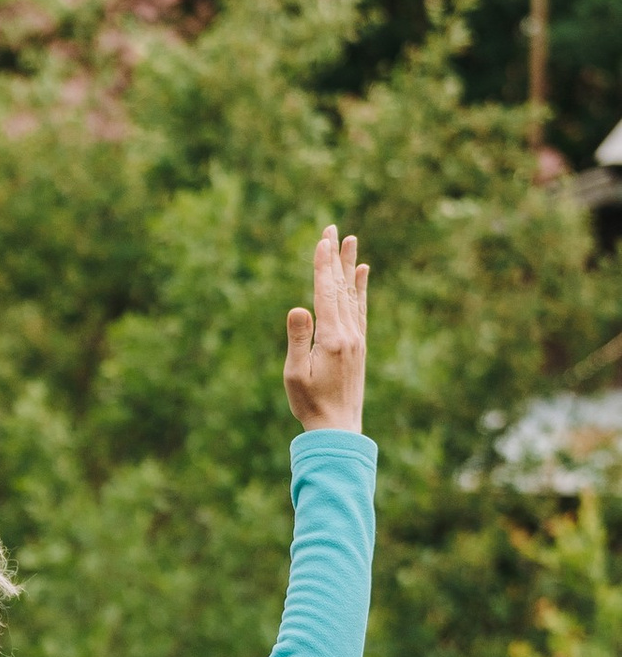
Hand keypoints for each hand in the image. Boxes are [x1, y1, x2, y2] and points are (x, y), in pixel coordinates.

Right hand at [284, 226, 368, 432]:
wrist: (339, 428)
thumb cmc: (310, 404)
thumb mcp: (294, 373)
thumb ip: (298, 338)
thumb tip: (298, 307)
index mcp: (332, 338)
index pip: (326, 293)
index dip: (323, 265)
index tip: (323, 240)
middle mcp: (349, 333)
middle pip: (341, 287)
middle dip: (336, 257)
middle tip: (335, 228)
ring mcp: (357, 338)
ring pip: (352, 294)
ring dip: (350, 266)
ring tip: (351, 241)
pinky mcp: (359, 345)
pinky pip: (360, 308)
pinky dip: (360, 288)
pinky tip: (361, 273)